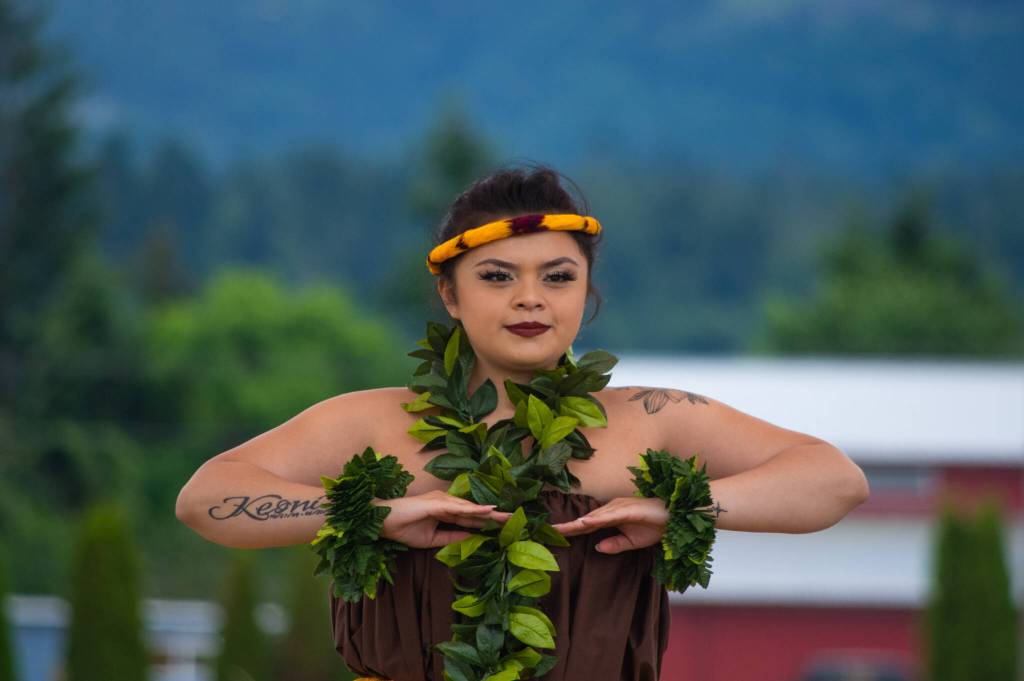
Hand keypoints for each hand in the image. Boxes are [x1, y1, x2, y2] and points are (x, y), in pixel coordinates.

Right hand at [372, 490, 512, 548]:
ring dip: (488, 511)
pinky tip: (487, 510)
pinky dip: (473, 509)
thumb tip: (471, 539)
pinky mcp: (435, 503)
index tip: (504, 527)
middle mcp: (446, 503)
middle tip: (514, 518)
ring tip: (506, 515)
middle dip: (493, 515)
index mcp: (445, 512)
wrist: (382, 524)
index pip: (470, 518)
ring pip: (469, 507)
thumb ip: (451, 538)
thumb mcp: (432, 539)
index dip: (486, 522)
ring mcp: (441, 501)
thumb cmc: (403, 530)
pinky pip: (458, 507)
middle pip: (474, 510)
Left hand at [550, 496, 668, 553]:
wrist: (674, 517)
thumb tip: (597, 548)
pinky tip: (585, 523)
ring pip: (594, 516)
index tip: (553, 535)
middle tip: (549, 532)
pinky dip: (596, 519)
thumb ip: (614, 545)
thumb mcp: (632, 542)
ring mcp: (619, 508)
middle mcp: (611, 510)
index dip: (569, 530)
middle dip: (567, 526)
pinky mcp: (628, 509)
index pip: (585, 526)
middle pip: (585, 520)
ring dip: (577, 523)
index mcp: (609, 518)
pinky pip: (609, 515)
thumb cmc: (654, 527)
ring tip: (561, 529)